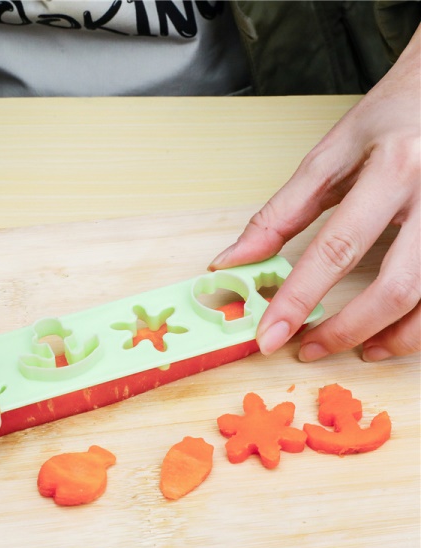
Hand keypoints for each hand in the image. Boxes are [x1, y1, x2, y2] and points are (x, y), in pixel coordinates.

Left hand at [209, 26, 419, 362]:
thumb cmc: (389, 117)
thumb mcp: (329, 155)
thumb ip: (280, 213)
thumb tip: (233, 260)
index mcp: (391, 169)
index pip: (334, 248)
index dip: (297, 299)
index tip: (268, 335)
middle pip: (395, 287)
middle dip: (345, 330)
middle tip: (308, 349)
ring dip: (392, 338)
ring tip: (355, 350)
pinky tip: (394, 333)